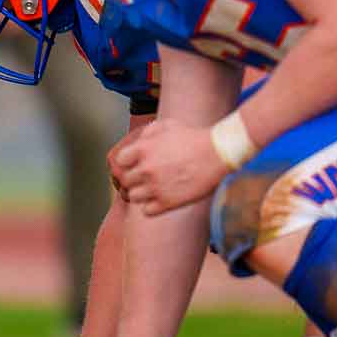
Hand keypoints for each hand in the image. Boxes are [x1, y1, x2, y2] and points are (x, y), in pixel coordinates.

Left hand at [112, 116, 229, 214]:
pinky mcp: (168, 203)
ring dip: (141, 193)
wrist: (218, 154)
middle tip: (146, 178)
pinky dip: (152, 206)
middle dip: (134, 179)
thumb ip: (148, 133)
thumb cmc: (194, 137)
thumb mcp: (168, 125)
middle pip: (125, 181)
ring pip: (133, 197)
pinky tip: (162, 198)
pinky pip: (147, 211)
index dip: (127, 163)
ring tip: (154, 189)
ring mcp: (156, 187)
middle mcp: (146, 169)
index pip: (119, 162)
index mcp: (143, 149)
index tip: (135, 164)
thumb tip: (138, 143)